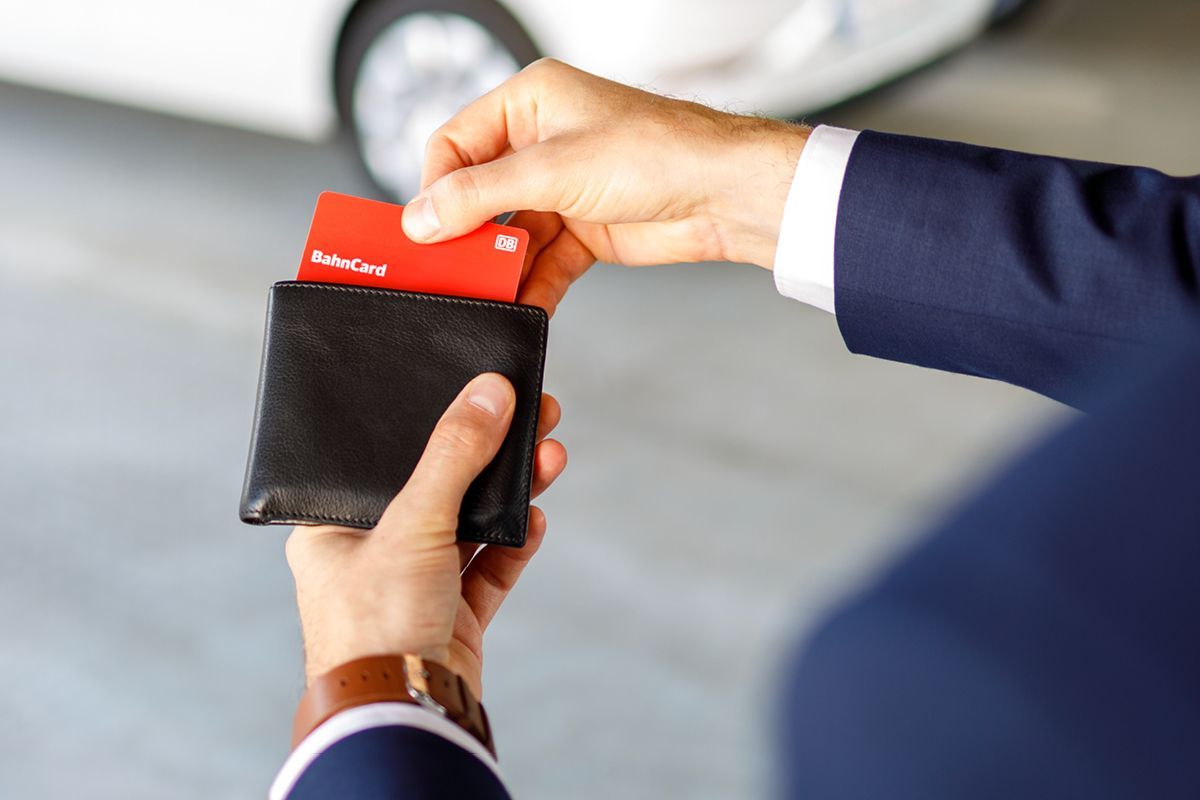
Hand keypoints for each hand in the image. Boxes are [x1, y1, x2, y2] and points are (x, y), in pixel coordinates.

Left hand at [284, 373, 566, 697]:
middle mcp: (372, 551)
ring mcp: (415, 584)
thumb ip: (453, 455)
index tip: (476, 390)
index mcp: (336, 524)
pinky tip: (540, 519)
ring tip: (550, 455)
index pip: (388, 453)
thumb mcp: (413, 523)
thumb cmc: (376, 623)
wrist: (403, 715)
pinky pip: (489, 569)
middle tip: (533, 409)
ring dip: (512, 492)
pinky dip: (517, 544)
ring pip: (471, 523)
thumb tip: (490, 393)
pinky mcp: (451, 615)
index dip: (433, 419)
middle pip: (439, 482)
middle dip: (490, 450)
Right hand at [402, 59, 809, 315]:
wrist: (722, 194)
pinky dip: (532, 285)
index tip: (423, 231)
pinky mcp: (585, 229)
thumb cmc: (655, 152)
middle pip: (479, 192)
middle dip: (465, 233)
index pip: (455, 142)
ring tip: (484, 295)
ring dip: (499, 267)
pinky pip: (543, 261)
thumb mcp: (553, 169)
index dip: (436, 187)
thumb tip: (422, 216)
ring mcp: (564, 188)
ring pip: (510, 234)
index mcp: (529, 102)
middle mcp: (542, 141)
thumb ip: (481, 195)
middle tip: (447, 268)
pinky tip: (523, 306)